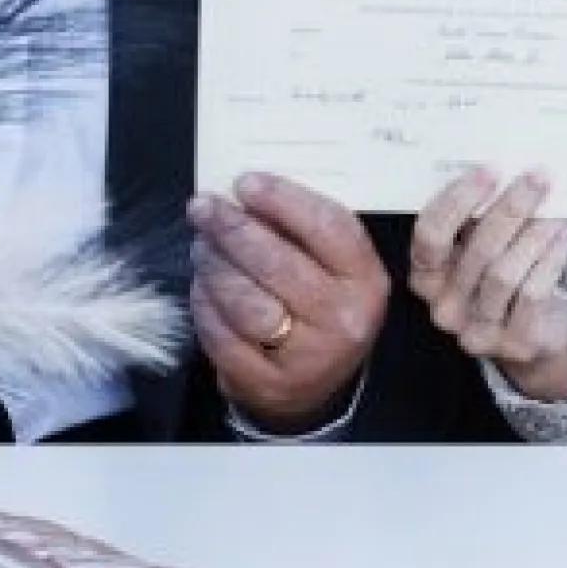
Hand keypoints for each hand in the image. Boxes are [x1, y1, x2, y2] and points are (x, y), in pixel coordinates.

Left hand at [186, 173, 389, 431]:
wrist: (318, 385)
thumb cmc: (322, 306)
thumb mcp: (334, 266)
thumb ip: (302, 228)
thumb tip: (248, 191)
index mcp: (364, 280)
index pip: (327, 228)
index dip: (282, 200)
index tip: (245, 182)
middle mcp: (341, 321)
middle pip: (277, 263)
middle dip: (233, 228)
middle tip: (204, 206)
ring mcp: (304, 358)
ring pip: (244, 301)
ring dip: (214, 265)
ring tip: (202, 244)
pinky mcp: (264, 384)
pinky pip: (221, 334)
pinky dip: (204, 303)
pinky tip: (203, 283)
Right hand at [409, 168, 566, 402]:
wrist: (531, 335)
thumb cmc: (498, 274)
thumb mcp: (476, 248)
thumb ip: (477, 217)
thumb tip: (508, 166)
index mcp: (426, 275)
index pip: (430, 236)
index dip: (458, 201)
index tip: (491, 170)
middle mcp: (443, 307)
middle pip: (476, 250)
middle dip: (510, 208)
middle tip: (538, 177)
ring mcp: (478, 331)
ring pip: (504, 273)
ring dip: (534, 234)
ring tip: (557, 208)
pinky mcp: (514, 343)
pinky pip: (532, 294)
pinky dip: (549, 260)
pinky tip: (562, 237)